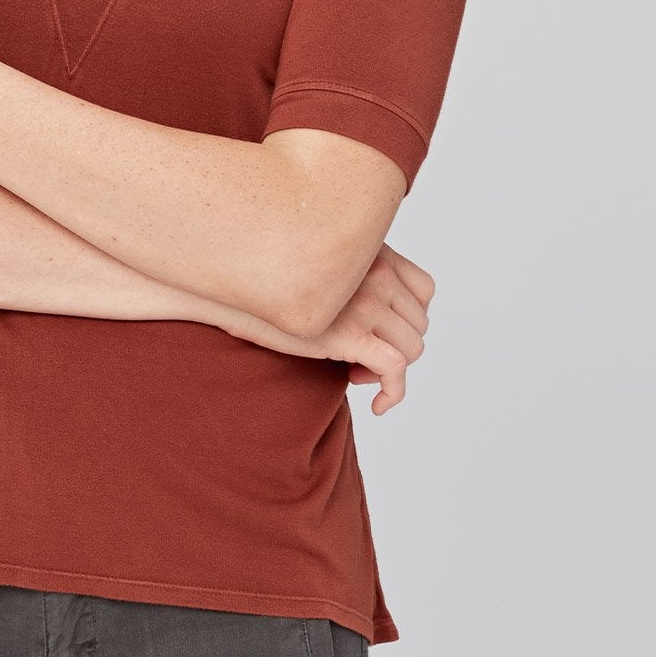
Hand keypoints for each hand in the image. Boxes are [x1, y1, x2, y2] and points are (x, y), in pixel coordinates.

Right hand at [202, 241, 433, 415]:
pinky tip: (377, 406)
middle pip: (419, 323)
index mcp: (372, 251)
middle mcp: (376, 271)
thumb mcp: (319, 267)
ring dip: (389, 370)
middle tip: (360, 359)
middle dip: (396, 346)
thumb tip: (371, 315)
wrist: (231, 290)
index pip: (424, 288)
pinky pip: (395, 370)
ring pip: (412, 348)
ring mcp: (367, 302)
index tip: (381, 332)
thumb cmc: (267, 283)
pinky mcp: (351, 335)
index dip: (409, 318)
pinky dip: (394, 393)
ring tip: (355, 373)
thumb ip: (351, 275)